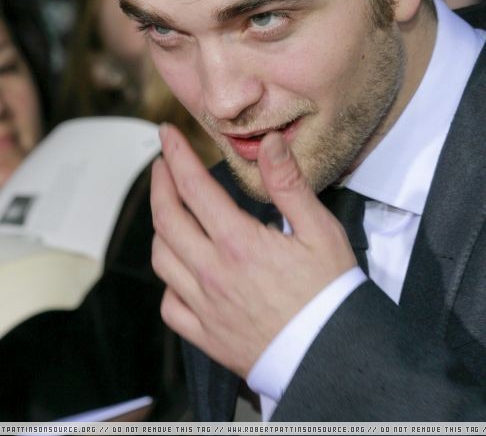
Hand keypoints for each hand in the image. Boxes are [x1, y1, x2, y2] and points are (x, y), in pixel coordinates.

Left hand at [151, 124, 355, 377]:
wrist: (333, 359)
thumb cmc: (331, 293)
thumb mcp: (320, 230)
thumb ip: (289, 184)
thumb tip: (269, 143)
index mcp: (238, 243)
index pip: (193, 188)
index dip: (176, 155)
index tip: (167, 134)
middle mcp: (213, 273)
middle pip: (167, 219)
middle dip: (160, 184)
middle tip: (163, 164)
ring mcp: (205, 307)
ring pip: (162, 260)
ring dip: (160, 227)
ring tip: (170, 209)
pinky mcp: (207, 336)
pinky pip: (171, 306)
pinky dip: (168, 282)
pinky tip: (179, 269)